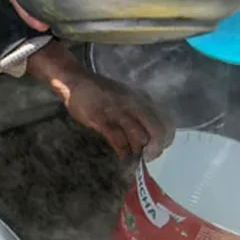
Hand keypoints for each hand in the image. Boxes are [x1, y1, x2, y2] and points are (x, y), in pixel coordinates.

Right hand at [27, 42, 174, 160]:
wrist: (74, 80)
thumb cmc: (100, 91)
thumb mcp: (125, 96)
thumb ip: (138, 111)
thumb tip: (149, 134)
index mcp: (141, 99)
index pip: (166, 122)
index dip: (166, 140)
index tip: (157, 148)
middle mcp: (133, 104)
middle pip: (156, 132)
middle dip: (155, 149)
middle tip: (147, 157)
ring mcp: (117, 111)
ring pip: (139, 137)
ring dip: (138, 151)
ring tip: (134, 159)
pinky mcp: (101, 118)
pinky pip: (118, 139)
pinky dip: (123, 151)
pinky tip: (123, 156)